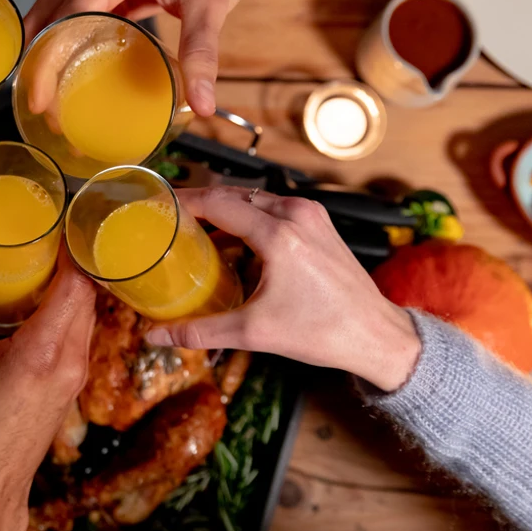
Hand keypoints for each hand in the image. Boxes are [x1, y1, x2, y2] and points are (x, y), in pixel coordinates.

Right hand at [0, 242, 95, 530]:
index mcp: (44, 352)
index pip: (79, 284)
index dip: (74, 248)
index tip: (58, 221)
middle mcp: (71, 360)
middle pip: (88, 293)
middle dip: (70, 260)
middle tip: (43, 232)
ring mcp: (75, 374)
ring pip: (87, 313)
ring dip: (70, 285)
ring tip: (40, 259)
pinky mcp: (70, 383)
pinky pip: (79, 332)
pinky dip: (65, 309)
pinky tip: (37, 300)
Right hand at [143, 187, 419, 391]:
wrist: (375, 335)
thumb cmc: (323, 332)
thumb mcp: (254, 333)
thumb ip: (200, 331)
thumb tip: (156, 335)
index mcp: (279, 236)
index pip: (218, 203)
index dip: (184, 202)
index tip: (159, 206)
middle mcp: (297, 215)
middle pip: (234, 195)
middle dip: (201, 204)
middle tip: (171, 220)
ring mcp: (312, 215)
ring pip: (255, 199)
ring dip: (226, 210)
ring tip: (198, 230)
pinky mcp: (320, 223)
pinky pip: (275, 207)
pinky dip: (250, 217)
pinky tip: (234, 241)